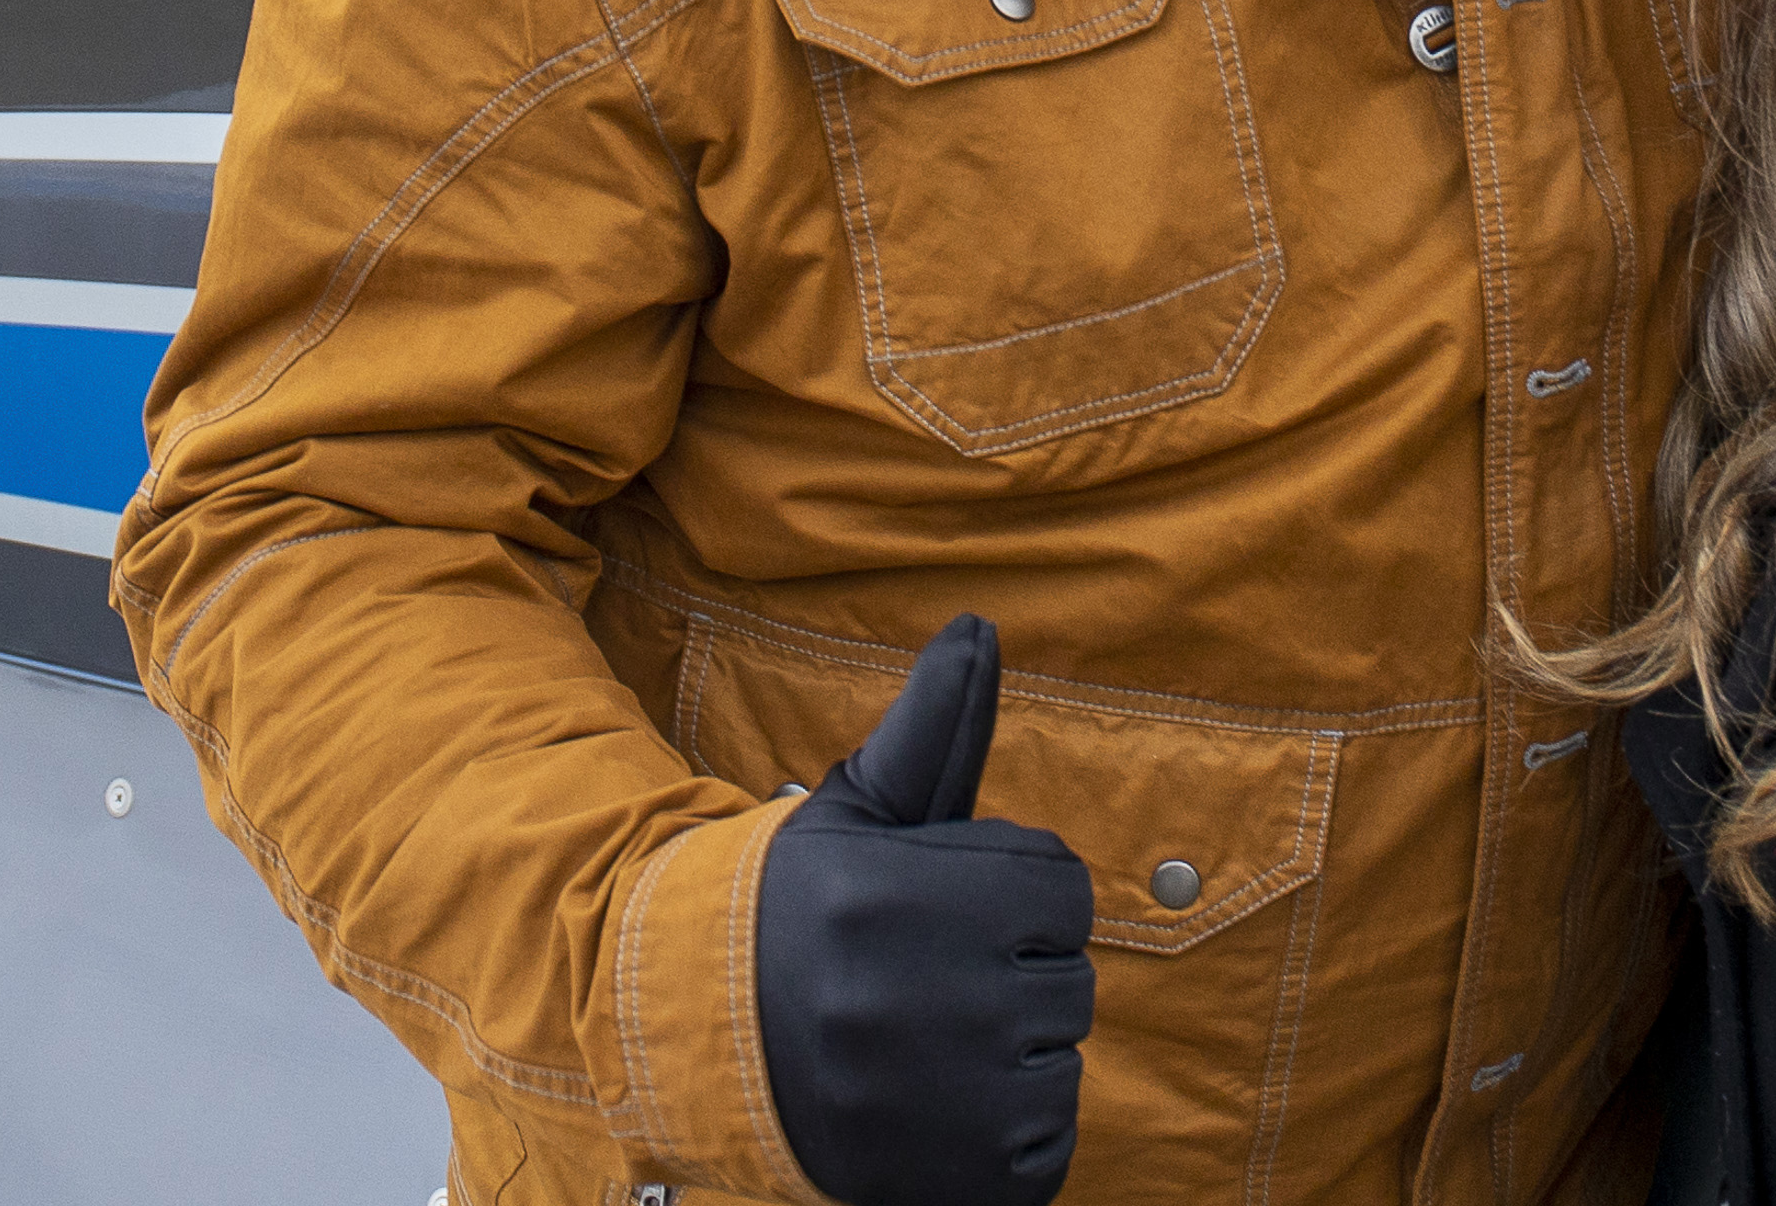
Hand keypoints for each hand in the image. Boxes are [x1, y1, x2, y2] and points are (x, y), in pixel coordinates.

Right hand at [754, 616, 1092, 1205]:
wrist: (706, 1054)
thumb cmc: (796, 916)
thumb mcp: (857, 815)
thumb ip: (934, 726)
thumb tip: (980, 625)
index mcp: (903, 894)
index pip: (1063, 887)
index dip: (1013, 898)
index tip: (945, 916)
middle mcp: (921, 997)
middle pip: (1069, 979)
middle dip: (1011, 977)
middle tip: (922, 986)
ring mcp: (939, 1100)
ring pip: (1061, 1064)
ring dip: (1010, 1059)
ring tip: (922, 1049)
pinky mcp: (956, 1180)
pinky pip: (1045, 1146)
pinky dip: (1007, 1136)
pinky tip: (934, 1110)